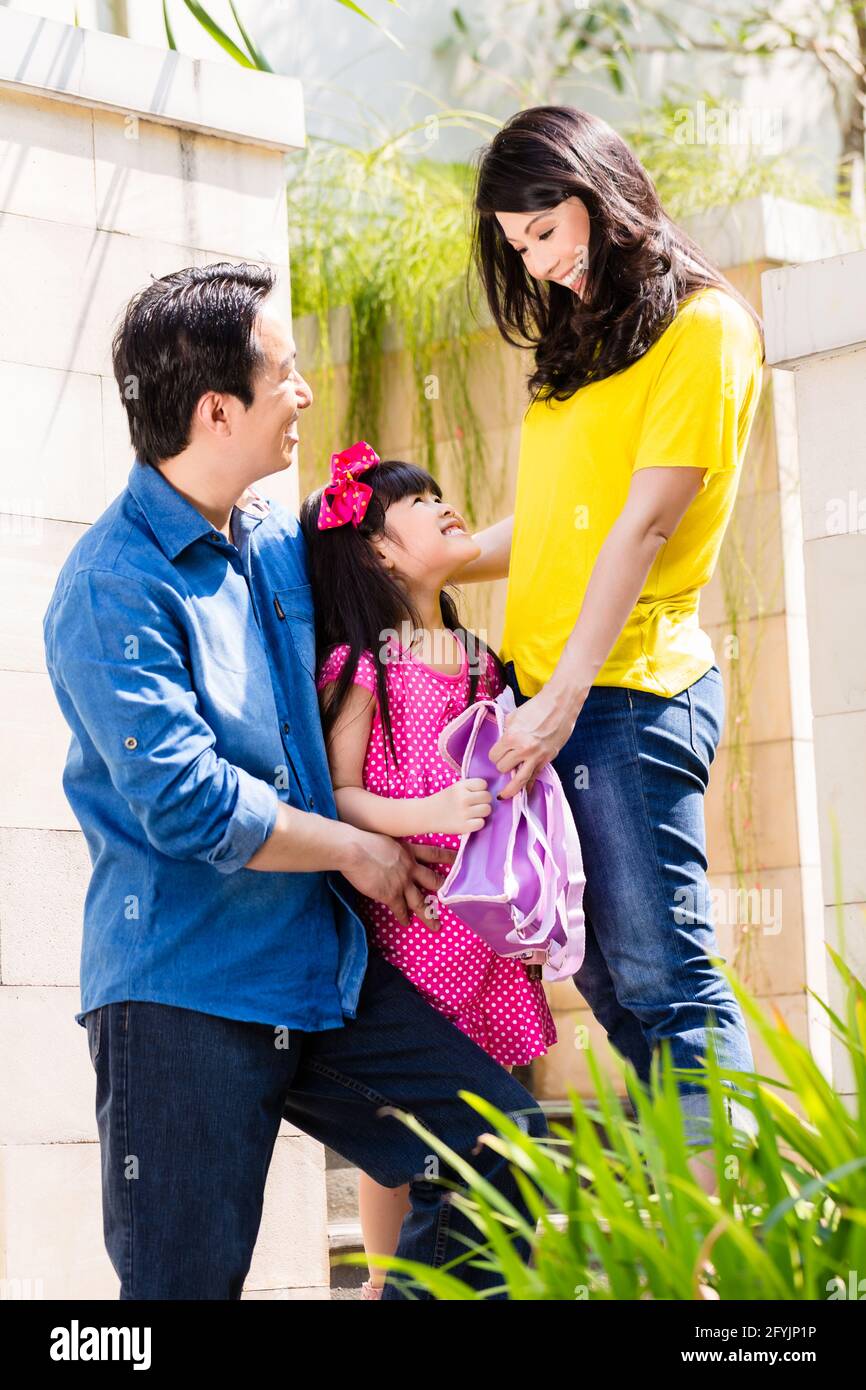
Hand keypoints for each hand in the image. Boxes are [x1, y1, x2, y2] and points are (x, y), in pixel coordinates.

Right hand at [341, 831, 451, 925]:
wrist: (355, 850)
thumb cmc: (363, 840)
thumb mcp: (385, 839)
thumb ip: (392, 848)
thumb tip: (388, 852)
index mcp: (409, 851)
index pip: (434, 853)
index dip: (448, 856)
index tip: (459, 858)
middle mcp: (410, 868)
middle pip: (433, 880)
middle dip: (444, 889)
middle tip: (455, 896)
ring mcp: (402, 882)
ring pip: (420, 902)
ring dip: (428, 915)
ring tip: (436, 925)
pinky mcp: (391, 895)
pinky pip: (400, 909)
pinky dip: (403, 917)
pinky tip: (406, 923)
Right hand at [425, 778, 492, 834]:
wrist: (426, 814)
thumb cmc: (444, 801)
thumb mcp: (455, 788)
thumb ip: (471, 788)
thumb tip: (494, 791)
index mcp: (460, 786)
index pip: (483, 784)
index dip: (480, 789)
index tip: (473, 794)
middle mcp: (462, 798)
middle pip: (487, 797)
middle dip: (483, 801)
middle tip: (474, 805)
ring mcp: (463, 813)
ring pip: (487, 810)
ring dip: (482, 812)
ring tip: (473, 814)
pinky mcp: (463, 827)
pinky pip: (481, 823)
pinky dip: (477, 823)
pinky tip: (470, 822)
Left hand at [489, 683, 585, 799]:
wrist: (560, 704)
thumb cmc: (537, 707)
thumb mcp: (513, 717)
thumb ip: (506, 732)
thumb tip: (502, 744)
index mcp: (512, 737)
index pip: (494, 756)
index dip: (494, 755)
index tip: (497, 753)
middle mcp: (523, 750)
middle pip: (503, 768)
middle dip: (502, 765)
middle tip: (505, 761)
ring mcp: (537, 756)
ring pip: (519, 781)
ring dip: (510, 789)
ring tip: (504, 796)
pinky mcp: (547, 759)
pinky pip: (535, 777)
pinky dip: (529, 786)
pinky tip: (525, 793)